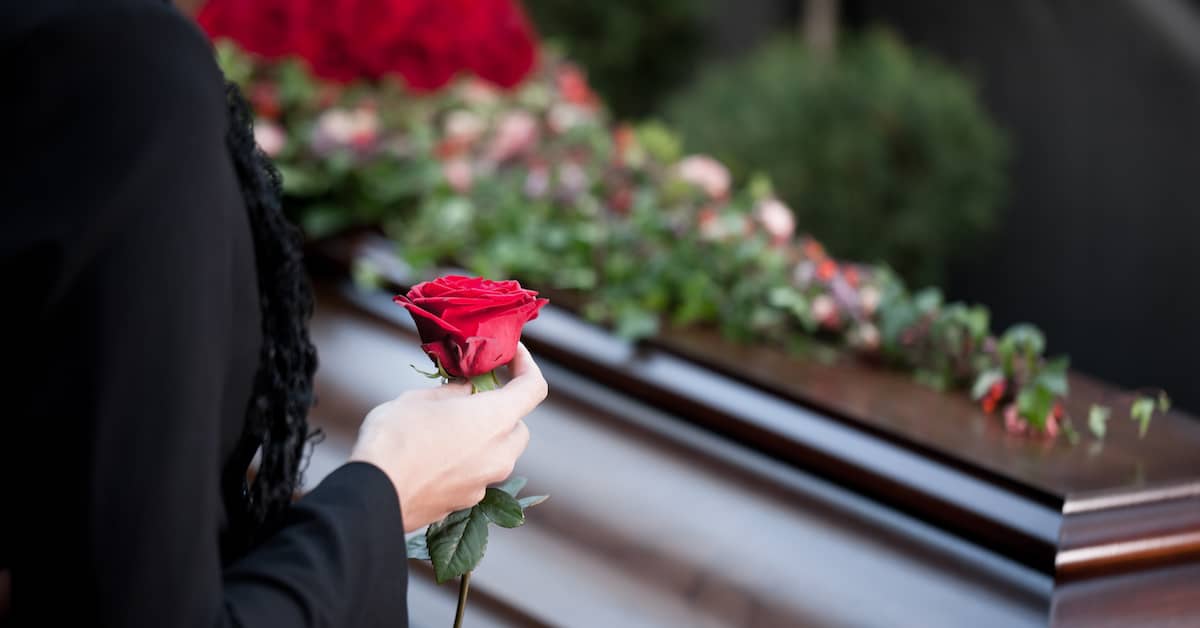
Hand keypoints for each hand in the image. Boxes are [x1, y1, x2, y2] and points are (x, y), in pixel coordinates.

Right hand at [350, 343, 546, 531]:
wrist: (374, 495)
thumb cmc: (395, 439)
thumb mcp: (420, 399)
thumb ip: (453, 392)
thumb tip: (466, 390)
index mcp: (495, 419)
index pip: (533, 388)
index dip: (526, 366)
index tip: (512, 355)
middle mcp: (500, 454)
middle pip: (518, 426)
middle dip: (501, 410)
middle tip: (471, 397)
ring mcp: (486, 483)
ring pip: (499, 453)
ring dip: (483, 438)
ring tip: (446, 427)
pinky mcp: (468, 503)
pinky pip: (478, 475)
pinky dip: (467, 462)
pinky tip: (435, 456)